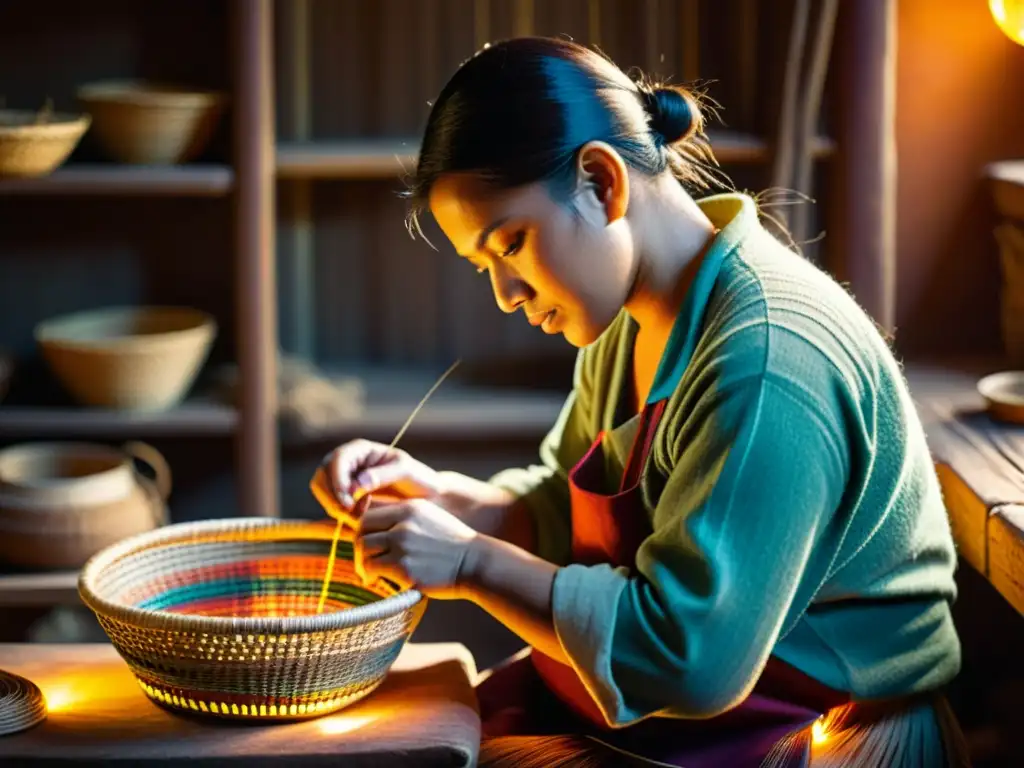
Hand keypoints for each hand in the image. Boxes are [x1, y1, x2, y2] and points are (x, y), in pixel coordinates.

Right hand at [323, 440, 445, 510]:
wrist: (426, 495)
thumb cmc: (419, 478)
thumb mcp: (406, 472)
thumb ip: (383, 475)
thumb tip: (357, 483)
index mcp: (361, 449)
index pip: (338, 459)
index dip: (338, 480)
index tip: (348, 499)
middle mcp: (349, 461)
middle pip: (323, 473)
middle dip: (332, 494)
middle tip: (350, 511)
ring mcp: (344, 478)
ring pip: (322, 489)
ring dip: (333, 504)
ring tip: (357, 514)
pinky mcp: (345, 495)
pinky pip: (331, 502)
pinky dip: (340, 511)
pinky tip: (360, 516)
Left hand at [356, 498, 477, 599]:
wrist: (475, 562)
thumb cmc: (452, 544)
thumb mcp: (429, 517)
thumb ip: (404, 517)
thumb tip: (375, 525)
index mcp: (409, 507)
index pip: (369, 512)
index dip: (363, 528)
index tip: (367, 541)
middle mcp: (404, 523)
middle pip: (361, 529)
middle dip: (359, 545)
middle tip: (365, 558)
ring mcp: (403, 544)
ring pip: (363, 549)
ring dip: (362, 562)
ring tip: (369, 571)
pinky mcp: (404, 567)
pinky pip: (373, 569)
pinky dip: (369, 575)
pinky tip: (376, 580)